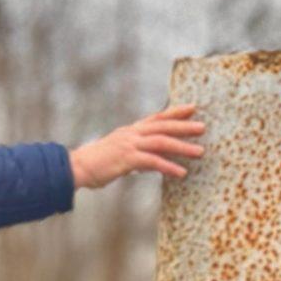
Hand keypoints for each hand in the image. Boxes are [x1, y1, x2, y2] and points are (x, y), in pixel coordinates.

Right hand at [70, 104, 204, 189]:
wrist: (77, 168)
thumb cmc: (97, 164)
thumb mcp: (119, 155)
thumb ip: (137, 155)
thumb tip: (151, 161)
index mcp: (130, 131)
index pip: (156, 118)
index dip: (174, 112)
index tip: (192, 108)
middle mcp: (131, 134)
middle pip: (162, 126)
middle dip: (184, 126)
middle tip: (203, 128)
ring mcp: (129, 145)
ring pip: (161, 142)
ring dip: (182, 147)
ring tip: (200, 152)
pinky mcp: (126, 159)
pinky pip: (152, 161)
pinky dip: (168, 166)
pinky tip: (181, 173)